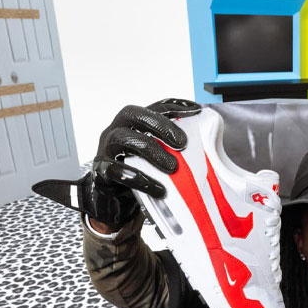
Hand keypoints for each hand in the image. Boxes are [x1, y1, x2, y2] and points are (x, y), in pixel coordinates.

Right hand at [32, 98, 199, 229]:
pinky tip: (159, 189)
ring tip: (172, 168)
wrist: (115, 202)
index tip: (196, 110)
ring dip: (152, 151)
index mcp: (132, 123)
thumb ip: (172, 148)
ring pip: (124, 139)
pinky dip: (140, 179)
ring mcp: (106, 149)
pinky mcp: (101, 171)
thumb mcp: (157, 158)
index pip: (154, 106)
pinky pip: (117, 170)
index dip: (175, 106)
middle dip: (160, 125)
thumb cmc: (139, 174)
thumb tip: (207, 145)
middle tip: (182, 143)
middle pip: (134, 114)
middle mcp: (116, 130)